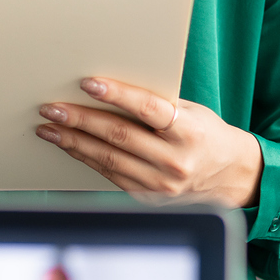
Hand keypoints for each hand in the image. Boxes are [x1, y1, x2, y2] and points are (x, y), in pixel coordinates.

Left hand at [37, 77, 263, 209]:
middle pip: (120, 136)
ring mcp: (161, 184)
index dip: (117, 95)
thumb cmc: (206, 134)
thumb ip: (157, 104)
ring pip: (108, 159)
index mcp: (189, 132)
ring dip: (74, 142)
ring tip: (49, 128)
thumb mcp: (192, 112)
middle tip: (52, 108)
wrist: (230, 176)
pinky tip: (70, 146)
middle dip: (80, 120)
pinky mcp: (148, 197)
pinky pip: (110, 175)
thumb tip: (108, 89)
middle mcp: (175, 161)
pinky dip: (86, 159)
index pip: (148, 109)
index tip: (88, 83)